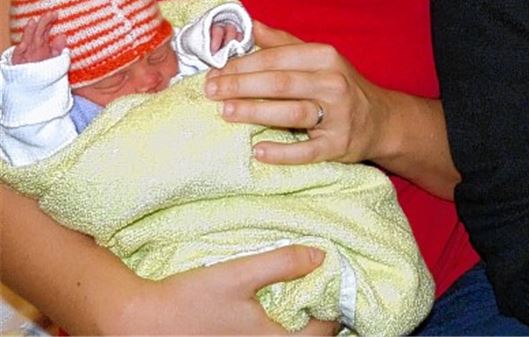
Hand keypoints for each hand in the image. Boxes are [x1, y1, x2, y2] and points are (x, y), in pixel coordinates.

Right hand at [11, 12, 65, 64]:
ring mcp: (25, 54)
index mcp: (41, 44)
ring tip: (32, 22)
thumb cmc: (42, 69)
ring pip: (27, 42)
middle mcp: (33, 47)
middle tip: (49, 13)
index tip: (56, 13)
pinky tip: (22, 45)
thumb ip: (57, 47)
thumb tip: (64, 36)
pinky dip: (19, 51)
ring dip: (29, 32)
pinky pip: (18, 57)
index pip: (44, 30)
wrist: (31, 83)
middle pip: (37, 33)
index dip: (49, 21)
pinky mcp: (18, 63)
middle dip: (42, 23)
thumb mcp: (52, 57)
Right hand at [117, 245, 335, 333]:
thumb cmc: (189, 299)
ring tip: (297, 306)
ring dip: (293, 330)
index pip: (322, 334)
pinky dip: (271, 333)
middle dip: (317, 324)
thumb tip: (321, 254)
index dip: (333, 312)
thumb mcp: (239, 274)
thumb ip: (283, 263)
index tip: (335, 288)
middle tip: (320, 296)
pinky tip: (264, 318)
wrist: (138, 324)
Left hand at [204, 21, 391, 165]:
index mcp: (325, 57)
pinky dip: (282, 152)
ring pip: (292, 113)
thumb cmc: (339, 85)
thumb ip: (283, 43)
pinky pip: (308, 151)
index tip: (215, 70)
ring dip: (256, 112)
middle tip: (211, 91)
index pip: (277, 58)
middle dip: (241, 86)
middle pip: (281, 83)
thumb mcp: (318, 58)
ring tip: (225, 112)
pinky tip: (257, 150)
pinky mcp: (339, 145)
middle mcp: (334, 83)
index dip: (243, 64)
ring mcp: (338, 115)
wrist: (379, 119)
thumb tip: (250, 25)